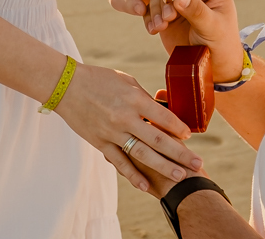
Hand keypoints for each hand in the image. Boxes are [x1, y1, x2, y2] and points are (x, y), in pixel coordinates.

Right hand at [55, 62, 202, 191]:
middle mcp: (125, 117)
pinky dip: (132, 175)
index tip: (189, 136)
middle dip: (181, 153)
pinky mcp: (100, 143)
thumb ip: (143, 98)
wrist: (66, 86)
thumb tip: (160, 110)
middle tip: (198, 164)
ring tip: (180, 176)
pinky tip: (145, 185)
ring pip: (142, 154)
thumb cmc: (98, 79)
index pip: (163, 116)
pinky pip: (119, 162)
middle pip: (159, 139)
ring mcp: (112, 132)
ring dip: (163, 166)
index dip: (179, 128)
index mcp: (134, 98)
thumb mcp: (126, 81)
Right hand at [150, 0, 245, 82]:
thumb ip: (197, 10)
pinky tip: (155, 29)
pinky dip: (150, 16)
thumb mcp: (212, 27)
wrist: (212, 64)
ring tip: (162, 26)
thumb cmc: (220, 43)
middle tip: (167, 16)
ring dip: (157, 7)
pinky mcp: (166, 9)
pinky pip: (152, 5)